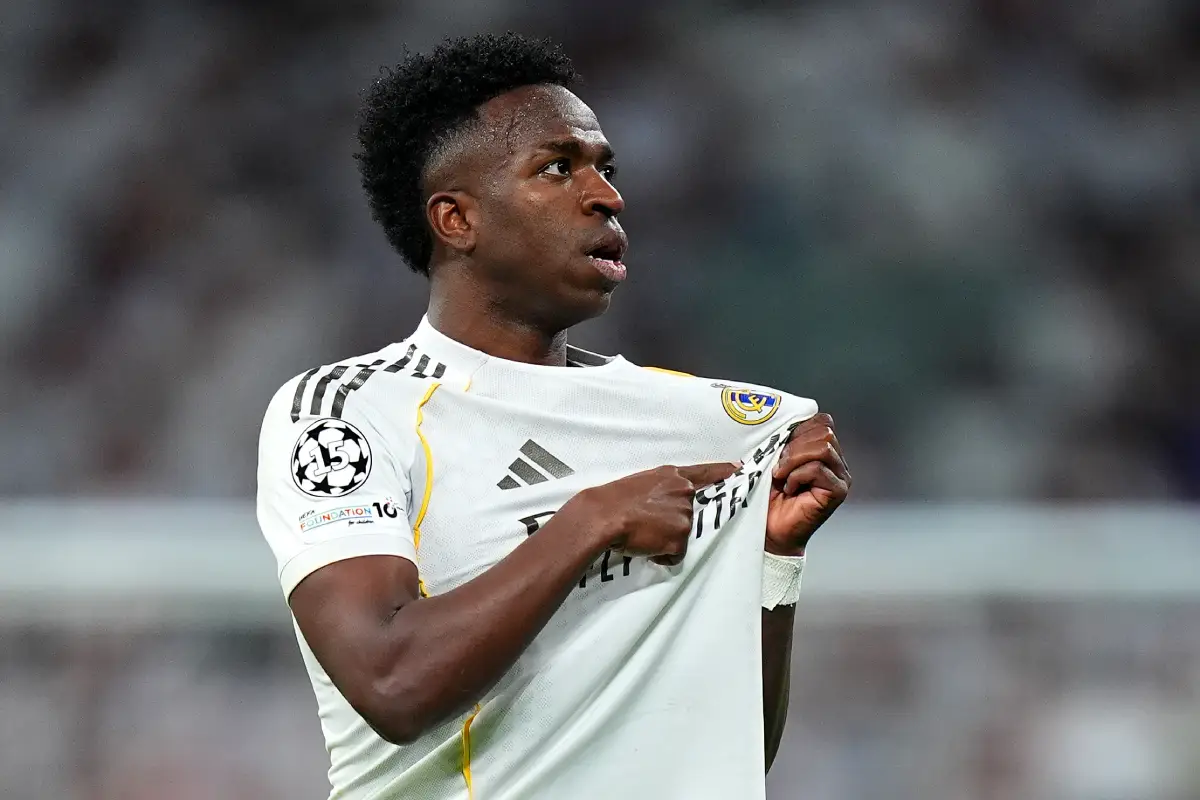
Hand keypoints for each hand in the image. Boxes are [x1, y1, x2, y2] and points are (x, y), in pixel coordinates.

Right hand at [564, 462, 740, 565]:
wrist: (603, 515)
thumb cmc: (614, 499)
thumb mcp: (641, 482)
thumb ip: (661, 488)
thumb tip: (662, 504)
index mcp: (673, 476)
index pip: (705, 472)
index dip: (723, 470)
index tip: (738, 468)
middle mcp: (684, 493)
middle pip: (688, 513)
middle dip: (672, 520)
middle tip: (648, 522)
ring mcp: (684, 516)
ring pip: (681, 534)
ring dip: (666, 538)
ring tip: (643, 533)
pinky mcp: (680, 539)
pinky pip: (674, 553)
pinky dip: (661, 553)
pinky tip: (646, 545)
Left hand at [765, 413, 850, 555]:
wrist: (769, 531)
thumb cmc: (767, 496)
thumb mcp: (771, 459)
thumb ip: (780, 440)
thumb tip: (774, 418)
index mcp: (822, 449)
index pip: (820, 420)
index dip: (796, 429)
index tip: (777, 449)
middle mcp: (836, 460)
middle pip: (823, 430)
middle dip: (793, 446)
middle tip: (778, 467)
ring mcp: (841, 476)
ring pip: (822, 447)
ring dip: (794, 460)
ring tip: (781, 477)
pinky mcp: (838, 491)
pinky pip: (818, 469)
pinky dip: (797, 476)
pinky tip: (789, 489)